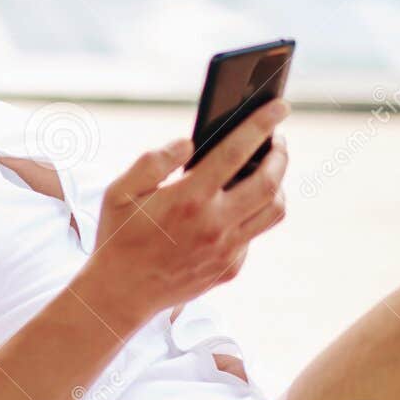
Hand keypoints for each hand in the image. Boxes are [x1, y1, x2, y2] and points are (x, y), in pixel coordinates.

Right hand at [85, 100, 288, 331]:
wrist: (120, 293)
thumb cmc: (118, 236)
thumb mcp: (120, 191)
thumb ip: (154, 161)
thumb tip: (188, 143)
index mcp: (189, 198)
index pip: (237, 152)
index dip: (262, 124)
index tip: (280, 106)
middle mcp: (215, 224)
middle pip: (270, 183)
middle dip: (280, 155)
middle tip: (278, 140)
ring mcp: (226, 250)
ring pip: (273, 211)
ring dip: (277, 186)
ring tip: (265, 172)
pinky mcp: (230, 268)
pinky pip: (254, 235)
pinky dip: (252, 215)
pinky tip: (235, 207)